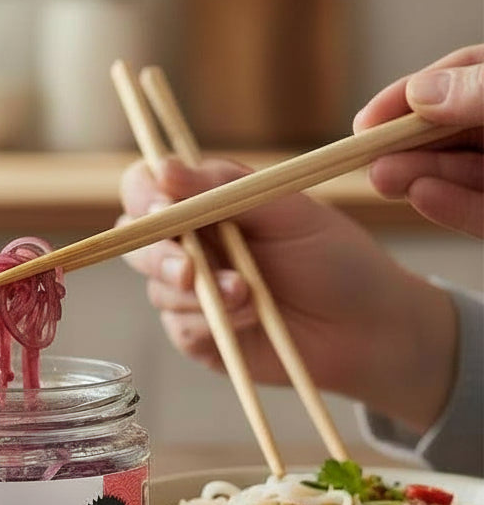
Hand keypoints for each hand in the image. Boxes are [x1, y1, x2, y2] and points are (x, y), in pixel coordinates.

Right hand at [119, 157, 457, 433]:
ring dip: (199, 294)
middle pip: (135, 242)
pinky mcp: (198, 336)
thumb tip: (163, 168)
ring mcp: (191, 293)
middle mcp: (192, 245)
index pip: (146, 189)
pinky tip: (249, 319)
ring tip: (249, 296)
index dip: (142, 196)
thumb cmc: (335, 259)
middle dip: (160, 256)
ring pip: (157, 289)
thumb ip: (222, 188)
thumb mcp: (286, 209)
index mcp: (207, 204)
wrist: (368, 329)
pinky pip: (179, 327)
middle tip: (190, 271)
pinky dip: (210, 323)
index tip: (159, 207)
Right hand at [354, 44, 482, 236]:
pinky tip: (421, 197)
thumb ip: (482, 92)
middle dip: (406, 143)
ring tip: (383, 179)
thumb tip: (420, 94)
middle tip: (364, 157)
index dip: (410, 94)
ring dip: (420, 175)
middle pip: (454, 129)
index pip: (462, 76)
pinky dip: (453, 207)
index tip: (367, 119)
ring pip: (465, 172)